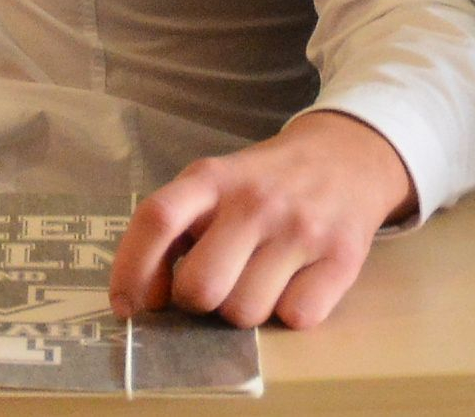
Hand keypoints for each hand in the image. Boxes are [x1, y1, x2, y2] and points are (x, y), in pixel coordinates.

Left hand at [106, 110, 415, 331]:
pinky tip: (294, 283)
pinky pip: (296, 318)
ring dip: (244, 310)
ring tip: (258, 280)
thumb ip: (179, 226)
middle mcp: (255, 201)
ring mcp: (301, 230)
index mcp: (211, 178)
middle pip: (201, 286)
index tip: (127, 306)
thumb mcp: (216, 182)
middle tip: (213, 287)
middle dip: (197, 302)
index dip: (131, 269)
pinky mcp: (342, 258)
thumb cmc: (266, 182)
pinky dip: (289, 313)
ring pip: (246, 313)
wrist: (347, 156)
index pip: (157, 219)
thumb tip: (143, 296)